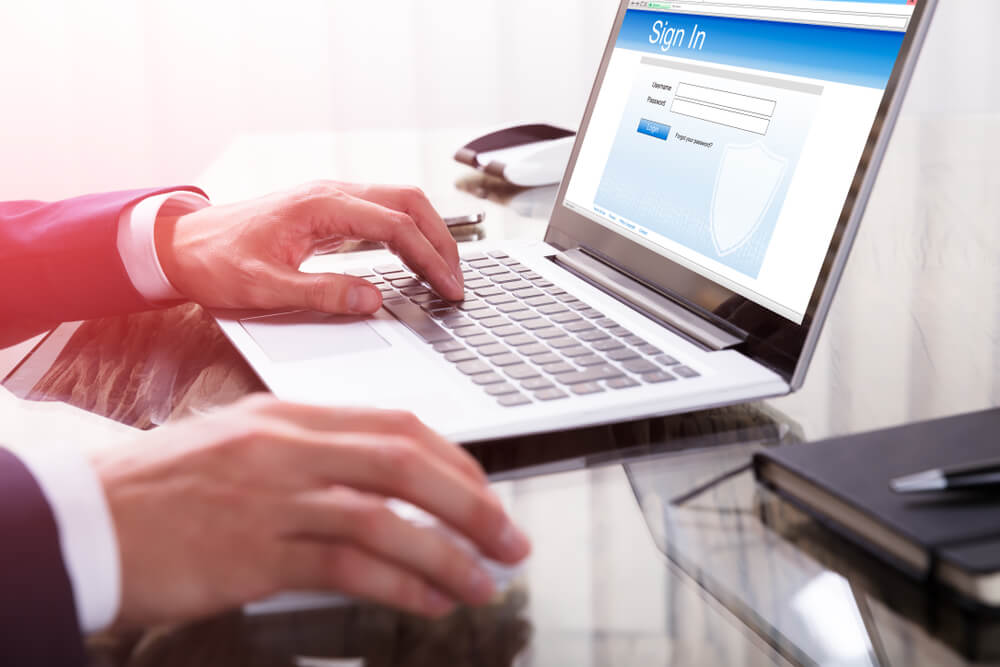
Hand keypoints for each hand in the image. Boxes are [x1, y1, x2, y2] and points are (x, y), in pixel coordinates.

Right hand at [92, 395, 529, 629]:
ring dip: (448, 553)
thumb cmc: (165, 486)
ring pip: (386, 517)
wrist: (84, 516)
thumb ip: (313, 454)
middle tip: (508, 537)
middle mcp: (289, 448)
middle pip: (406, 463)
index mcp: (290, 416)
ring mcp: (273, 498)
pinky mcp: (255, 553)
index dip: (454, 460)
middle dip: (472, 503)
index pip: (397, 425)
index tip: (483, 490)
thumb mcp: (244, 445)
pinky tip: (429, 600)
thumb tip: (384, 483)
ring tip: (483, 580)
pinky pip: (347, 566)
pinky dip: (401, 584)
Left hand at [154, 182, 464, 313]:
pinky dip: (410, 234)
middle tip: (458, 281)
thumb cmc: (215, 262)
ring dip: (429, 234)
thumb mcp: (264, 287)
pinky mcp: (330, 212)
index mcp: (320, 206)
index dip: (429, 257)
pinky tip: (415, 261)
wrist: (180, 244)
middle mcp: (331, 194)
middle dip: (442, 240)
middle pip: (409, 202)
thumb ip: (321, 293)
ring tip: (445, 273)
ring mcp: (332, 199)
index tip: (448, 288)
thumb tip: (373, 299)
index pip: (394, 225)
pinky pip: (383, 213)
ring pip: (400, 203)